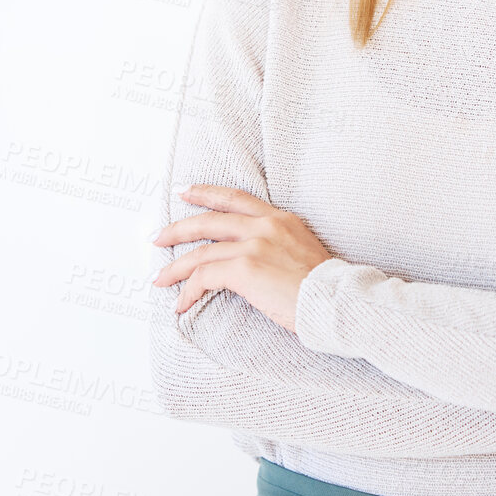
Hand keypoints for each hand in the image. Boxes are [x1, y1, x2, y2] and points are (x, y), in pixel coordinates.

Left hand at [149, 183, 333, 332]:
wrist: (338, 302)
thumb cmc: (325, 288)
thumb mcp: (303, 251)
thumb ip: (277, 245)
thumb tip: (254, 259)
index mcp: (280, 218)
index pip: (235, 197)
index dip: (205, 193)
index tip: (185, 191)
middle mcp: (264, 225)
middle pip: (209, 220)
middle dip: (177, 229)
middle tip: (157, 236)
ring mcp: (253, 245)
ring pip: (201, 252)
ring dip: (175, 268)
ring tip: (159, 280)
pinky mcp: (245, 268)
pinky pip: (204, 277)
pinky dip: (188, 291)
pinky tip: (182, 304)